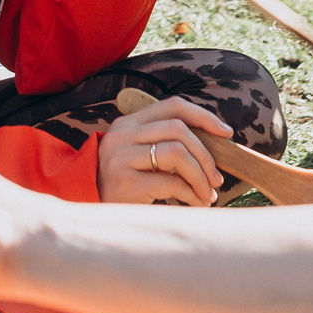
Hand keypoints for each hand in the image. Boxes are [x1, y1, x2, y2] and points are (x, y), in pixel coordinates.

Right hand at [95, 94, 228, 205]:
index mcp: (128, 123)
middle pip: (178, 130)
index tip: (225, 133)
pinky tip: (195, 203)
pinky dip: (191, 194)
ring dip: (200, 176)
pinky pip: (171, 182)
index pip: (172, 106)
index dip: (203, 116)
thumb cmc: (121, 183)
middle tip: (216, 178)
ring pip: (177, 153)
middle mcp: (122, 134)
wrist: (87, 206)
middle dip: (205, 155)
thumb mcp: (137, 155)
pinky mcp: (125, 183)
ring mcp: (121, 157)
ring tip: (207, 194)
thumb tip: (211, 147)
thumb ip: (163, 144)